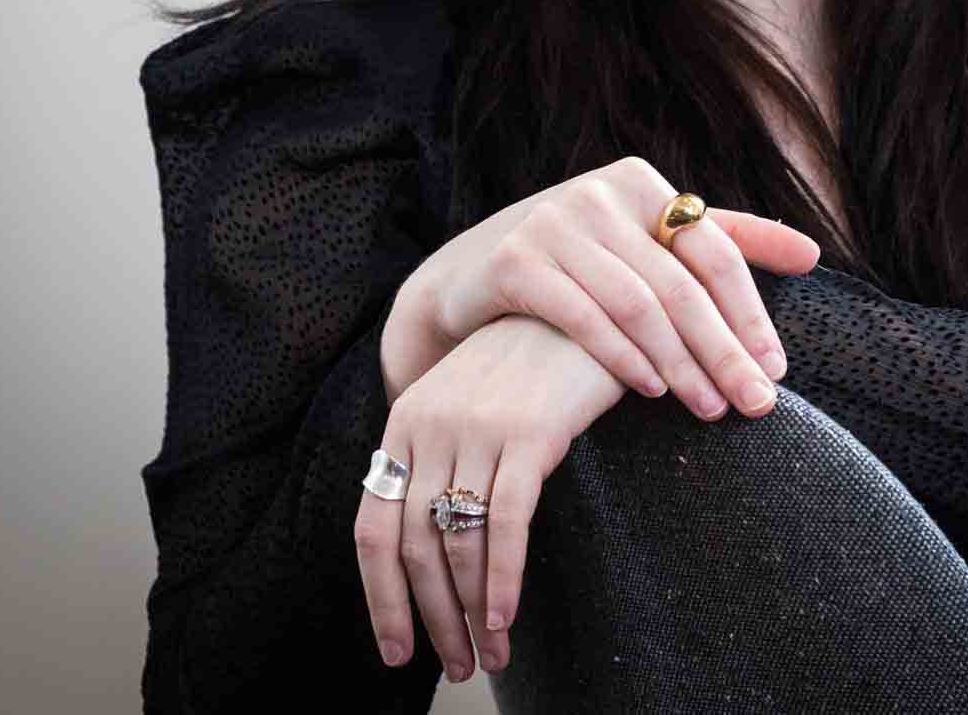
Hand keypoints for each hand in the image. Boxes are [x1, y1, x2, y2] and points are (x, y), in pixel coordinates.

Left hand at [356, 313, 628, 682]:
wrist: (594, 303)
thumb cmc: (538, 363)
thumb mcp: (475, 400)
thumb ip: (446, 455)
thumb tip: (432, 547)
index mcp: (407, 418)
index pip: (373, 527)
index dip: (381, 598)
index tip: (397, 649)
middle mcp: (431, 422)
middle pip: (413, 547)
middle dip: (433, 619)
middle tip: (457, 665)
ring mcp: (478, 426)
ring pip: (459, 544)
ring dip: (471, 612)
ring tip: (489, 653)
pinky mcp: (530, 432)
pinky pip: (505, 524)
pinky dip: (502, 580)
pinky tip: (506, 615)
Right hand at [392, 156, 820, 420]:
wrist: (469, 274)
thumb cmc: (581, 260)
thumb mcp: (648, 240)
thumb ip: (726, 241)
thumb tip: (812, 253)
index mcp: (642, 183)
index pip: (715, 251)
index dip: (751, 313)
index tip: (778, 368)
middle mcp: (600, 193)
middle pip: (682, 284)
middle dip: (725, 350)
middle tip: (756, 403)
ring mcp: (553, 223)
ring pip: (637, 304)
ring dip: (680, 363)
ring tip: (708, 408)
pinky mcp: (514, 261)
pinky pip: (582, 316)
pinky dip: (623, 357)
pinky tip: (653, 389)